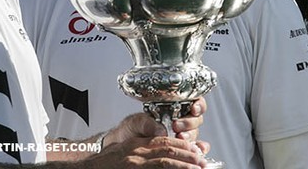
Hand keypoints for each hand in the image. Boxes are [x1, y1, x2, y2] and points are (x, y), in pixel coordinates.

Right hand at [91, 135, 209, 167]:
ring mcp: (134, 164)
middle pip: (167, 150)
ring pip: (164, 163)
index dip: (182, 145)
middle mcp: (136, 153)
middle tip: (202, 161)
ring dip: (183, 166)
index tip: (195, 150)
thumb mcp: (125, 150)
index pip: (164, 140)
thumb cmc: (105, 163)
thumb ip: (142, 149)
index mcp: (136, 144)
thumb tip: (163, 149)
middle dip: (188, 155)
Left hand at [104, 98, 206, 145]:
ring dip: (190, 135)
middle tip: (177, 126)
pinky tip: (199, 150)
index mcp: (172, 107)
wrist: (126, 144)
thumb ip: (147, 123)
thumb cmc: (132, 129)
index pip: (192, 101)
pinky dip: (199, 148)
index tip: (193, 108)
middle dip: (189, 122)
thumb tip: (161, 130)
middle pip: (196, 118)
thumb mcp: (136, 122)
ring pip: (195, 132)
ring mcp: (182, 134)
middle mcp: (180, 120)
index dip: (198, 104)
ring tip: (180, 138)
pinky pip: (194, 147)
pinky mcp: (181, 148)